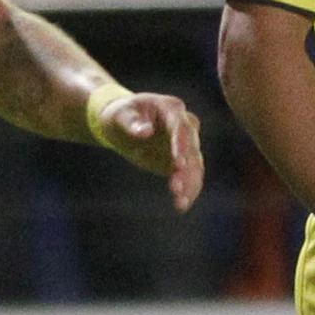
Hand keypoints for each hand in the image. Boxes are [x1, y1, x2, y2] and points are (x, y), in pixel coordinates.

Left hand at [89, 89, 204, 208]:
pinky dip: (188, 191)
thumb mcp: (120, 115)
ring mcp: (186, 144)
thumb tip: (145, 132)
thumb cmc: (120, 115)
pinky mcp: (182, 162)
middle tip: (176, 187)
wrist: (124, 124)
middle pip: (191, 149)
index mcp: (171, 108)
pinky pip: (190, 177)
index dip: (181, 145)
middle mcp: (185, 125)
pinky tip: (182, 205)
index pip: (181, 127)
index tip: (178, 162)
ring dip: (189, 184)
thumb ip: (132, 123)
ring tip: (180, 202)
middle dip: (186, 169)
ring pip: (194, 166)